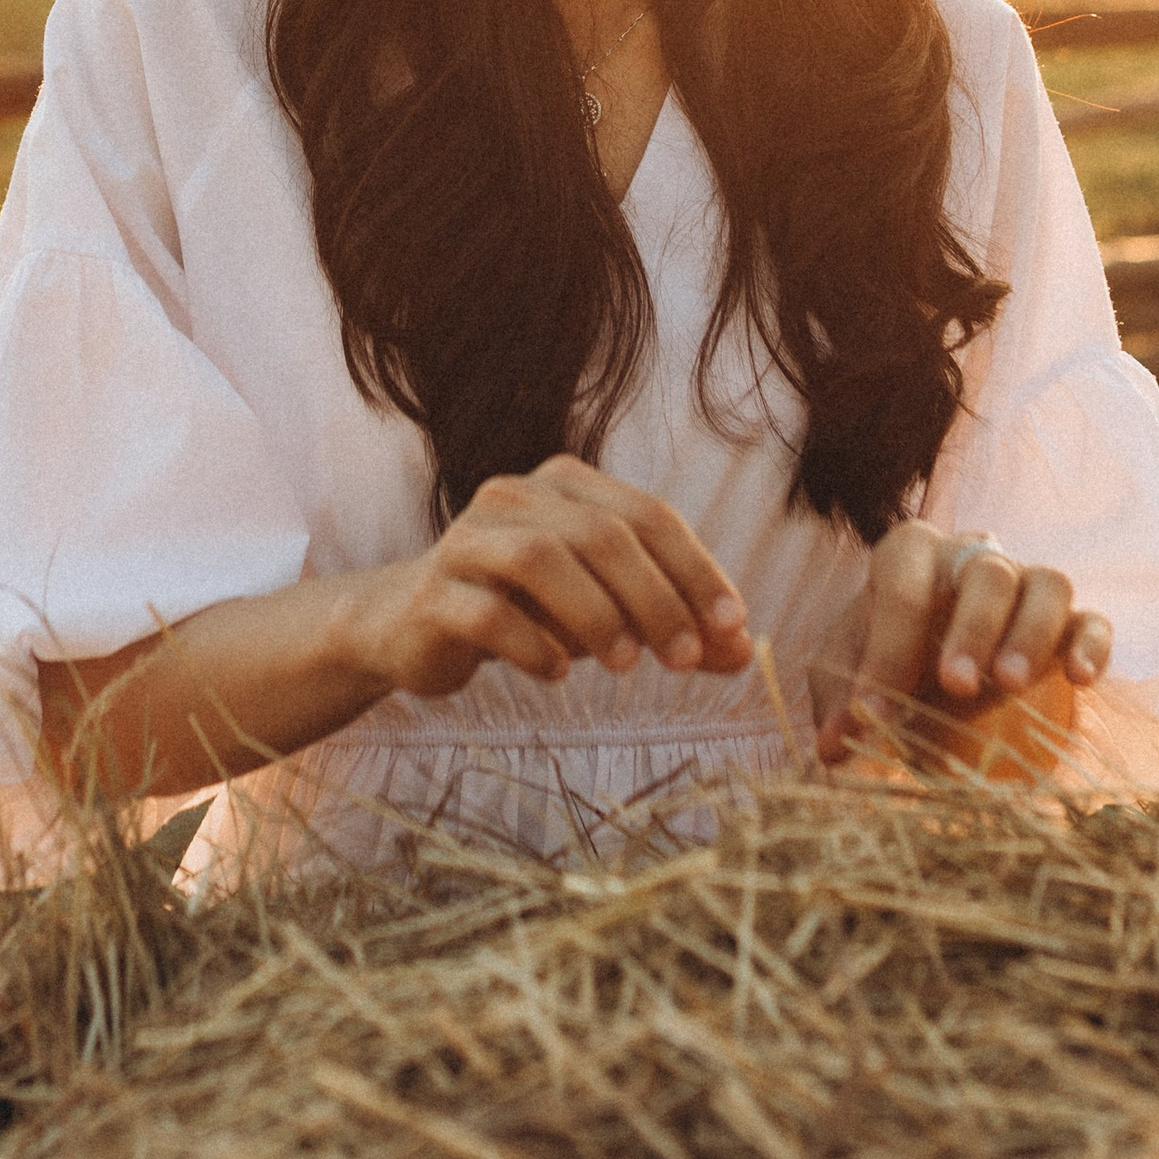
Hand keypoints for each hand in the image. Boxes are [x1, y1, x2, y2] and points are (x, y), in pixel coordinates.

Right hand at [343, 457, 752, 705]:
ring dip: (595, 615)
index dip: (695, 569)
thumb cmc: (527, 610)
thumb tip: (745, 652)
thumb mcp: (606, 613)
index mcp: (566, 485)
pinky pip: (487, 613)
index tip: (732, 626)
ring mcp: (467, 541)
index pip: (647, 515)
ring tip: (626, 666)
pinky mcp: (433, 594)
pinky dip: (532, 645)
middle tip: (685, 659)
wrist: (414, 626)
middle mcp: (514, 497)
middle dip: (654, 597)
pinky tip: (558, 673)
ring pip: (540, 557)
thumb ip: (672, 627)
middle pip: (600, 534)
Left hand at [806, 518, 1110, 767]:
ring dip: (1031, 634)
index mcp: (911, 558)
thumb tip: (834, 748)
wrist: (929, 675)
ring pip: (1048, 584)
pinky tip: (1078, 679)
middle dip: (972, 628)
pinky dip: (1091, 645)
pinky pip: (1092, 620)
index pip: (903, 583)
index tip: (870, 713)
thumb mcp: (847, 676)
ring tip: (1010, 685)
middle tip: (957, 686)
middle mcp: (973, 559)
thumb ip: (839, 703)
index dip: (886, 648)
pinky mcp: (1068, 626)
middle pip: (987, 572)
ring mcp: (1027, 588)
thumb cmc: (886, 662)